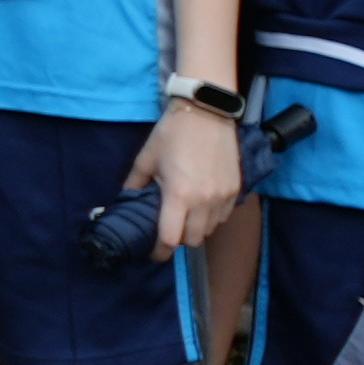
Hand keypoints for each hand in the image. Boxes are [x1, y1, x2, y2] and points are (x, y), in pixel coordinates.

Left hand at [126, 94, 243, 257]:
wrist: (207, 112)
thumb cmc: (173, 133)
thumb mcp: (146, 158)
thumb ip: (135, 184)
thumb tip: (126, 201)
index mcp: (179, 195)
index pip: (170, 239)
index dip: (159, 251)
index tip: (153, 252)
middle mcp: (204, 201)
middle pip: (193, 239)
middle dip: (179, 239)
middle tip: (168, 228)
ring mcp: (224, 197)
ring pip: (210, 229)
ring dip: (196, 229)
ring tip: (185, 215)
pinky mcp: (237, 189)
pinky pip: (224, 216)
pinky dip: (212, 218)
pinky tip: (202, 204)